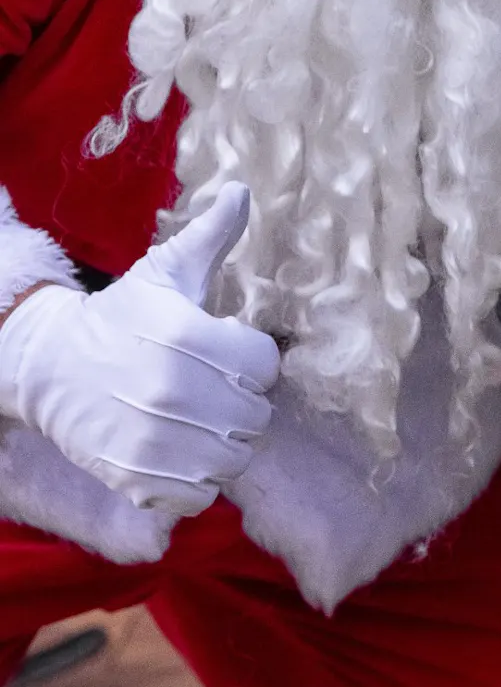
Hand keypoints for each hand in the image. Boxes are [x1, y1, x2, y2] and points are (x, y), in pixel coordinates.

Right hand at [0, 186, 280, 517]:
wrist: (49, 366)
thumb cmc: (118, 316)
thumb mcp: (163, 272)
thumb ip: (210, 236)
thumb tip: (241, 191)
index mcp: (187, 336)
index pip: (266, 365)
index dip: (253, 358)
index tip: (227, 350)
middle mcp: (173, 392)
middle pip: (256, 415)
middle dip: (242, 401)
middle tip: (213, 388)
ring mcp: (154, 441)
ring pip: (233, 458)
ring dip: (224, 442)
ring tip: (199, 420)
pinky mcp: (137, 481)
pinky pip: (199, 495)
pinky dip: (196, 480)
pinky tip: (179, 451)